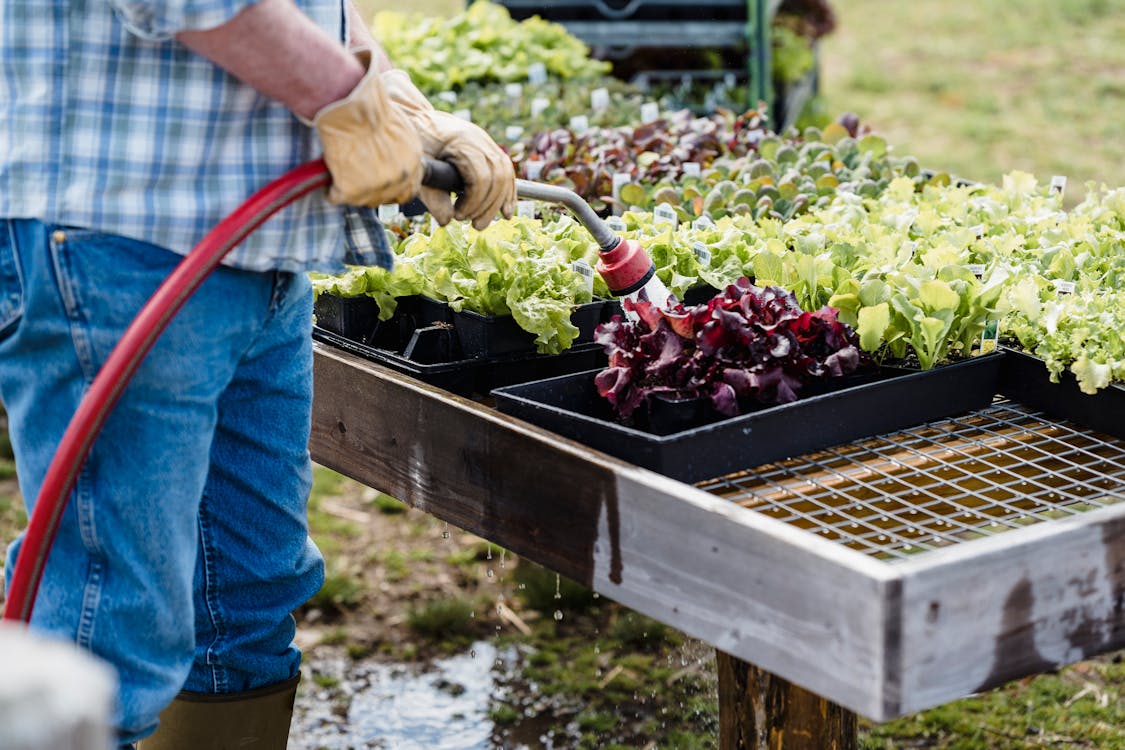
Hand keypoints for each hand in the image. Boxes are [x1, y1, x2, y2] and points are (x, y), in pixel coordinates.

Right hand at [312, 52, 423, 206]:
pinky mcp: (351, 190)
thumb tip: (390, 158)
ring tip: (341, 172)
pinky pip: (337, 196)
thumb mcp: (398, 128)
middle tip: (356, 178)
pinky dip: (330, 189)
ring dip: (351, 189)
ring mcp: (376, 187)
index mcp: (413, 162)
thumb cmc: (369, 106)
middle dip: (372, 191)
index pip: (408, 190)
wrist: (349, 105)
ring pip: (362, 200)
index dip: (392, 188)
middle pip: (386, 198)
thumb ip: (400, 151)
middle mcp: (399, 179)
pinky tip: (328, 176)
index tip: (379, 183)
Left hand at [380, 70, 515, 229]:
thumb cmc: (415, 141)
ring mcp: (486, 141)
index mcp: (462, 142)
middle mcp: (479, 139)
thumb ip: (432, 196)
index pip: (481, 178)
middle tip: (474, 226)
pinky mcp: (488, 147)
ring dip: (499, 203)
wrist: (417, 116)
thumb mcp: (419, 169)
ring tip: (483, 223)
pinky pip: (506, 170)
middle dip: (488, 207)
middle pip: (497, 178)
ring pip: (505, 174)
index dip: (473, 202)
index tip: (459, 216)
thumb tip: (447, 221)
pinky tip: (506, 211)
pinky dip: (507, 192)